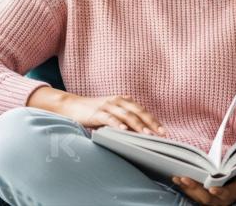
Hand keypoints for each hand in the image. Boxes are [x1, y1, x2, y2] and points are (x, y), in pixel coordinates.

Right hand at [27, 87, 165, 134]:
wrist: (71, 105)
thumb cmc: (93, 112)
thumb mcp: (111, 112)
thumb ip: (124, 118)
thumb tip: (140, 133)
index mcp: (124, 100)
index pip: (143, 111)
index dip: (154, 121)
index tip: (164, 132)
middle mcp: (118, 101)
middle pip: (139, 112)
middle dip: (151, 123)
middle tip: (162, 134)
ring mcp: (108, 106)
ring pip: (127, 115)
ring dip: (138, 125)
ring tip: (148, 135)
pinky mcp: (97, 112)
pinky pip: (109, 118)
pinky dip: (118, 124)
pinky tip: (124, 131)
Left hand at [172, 158, 235, 205]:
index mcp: (231, 194)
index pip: (225, 195)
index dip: (219, 193)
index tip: (213, 189)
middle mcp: (218, 200)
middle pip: (205, 198)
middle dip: (194, 189)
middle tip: (185, 179)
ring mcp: (209, 199)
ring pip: (196, 196)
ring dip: (186, 188)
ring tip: (177, 177)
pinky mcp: (201, 196)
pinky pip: (191, 193)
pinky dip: (184, 187)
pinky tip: (175, 178)